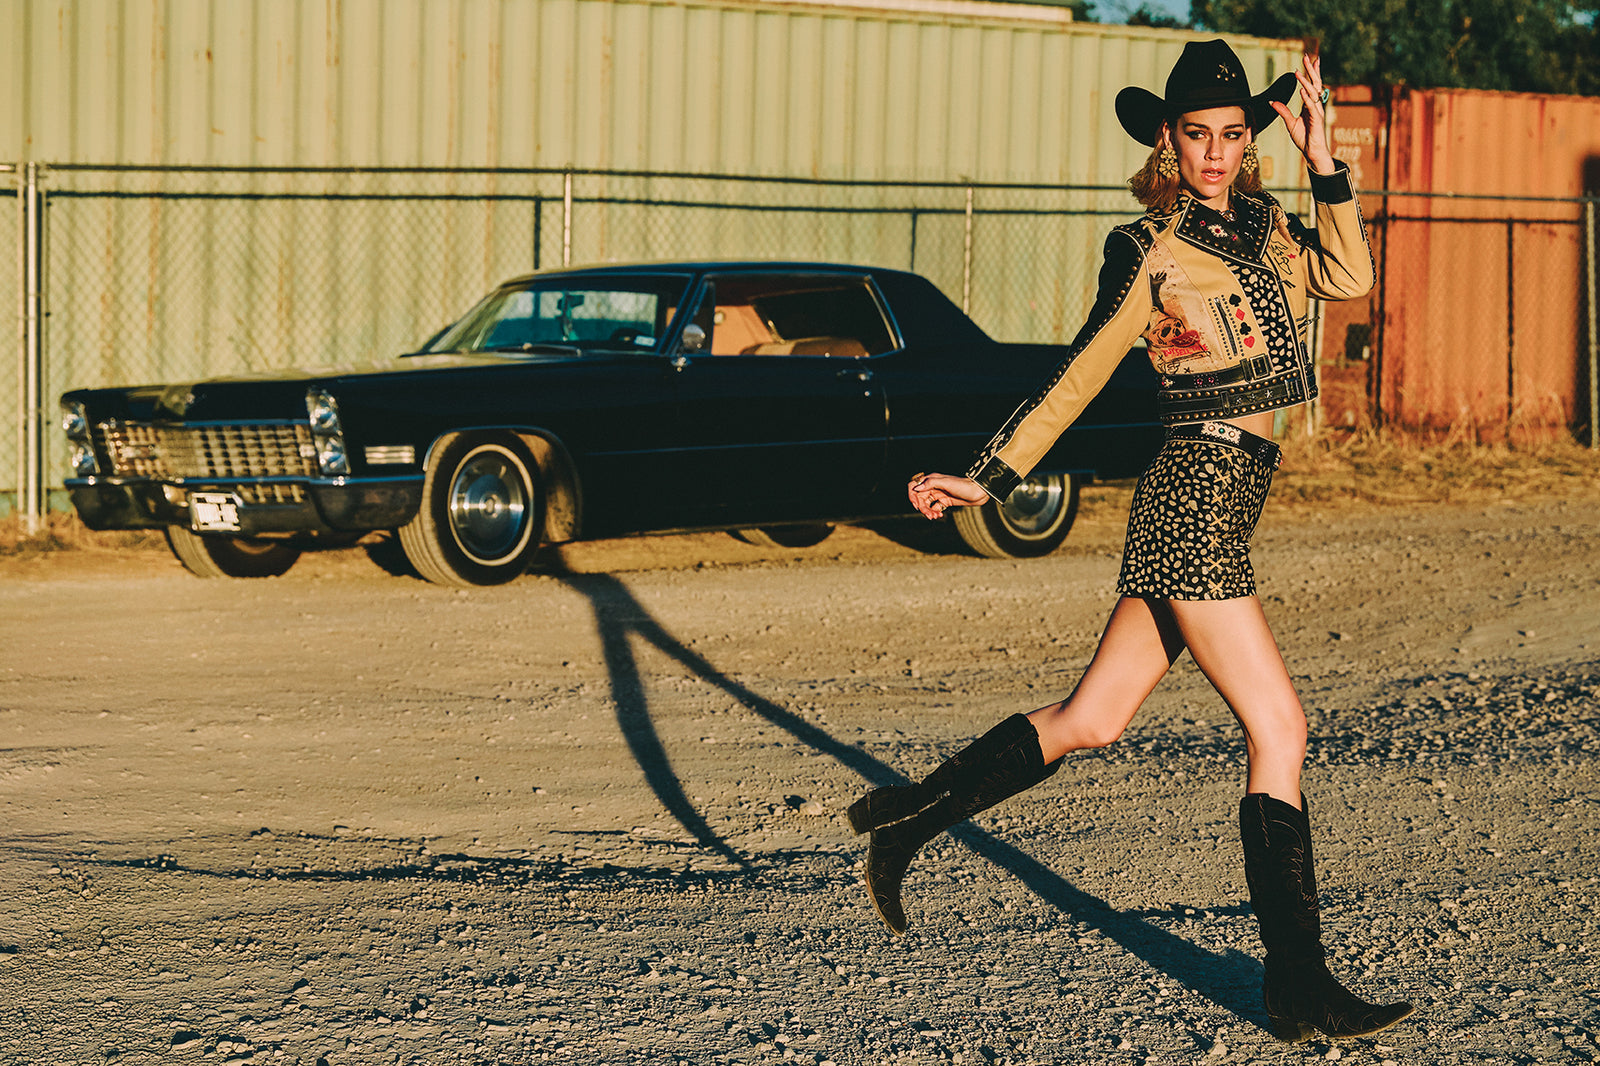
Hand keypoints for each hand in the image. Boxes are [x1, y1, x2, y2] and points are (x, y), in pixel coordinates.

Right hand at [908, 472, 988, 519]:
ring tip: (935, 516)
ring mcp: (939, 494)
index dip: (912, 496)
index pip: (914, 486)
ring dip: (928, 512)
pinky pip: (934, 508)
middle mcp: (933, 486)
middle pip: (920, 498)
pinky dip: (934, 512)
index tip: (916, 505)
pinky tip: (939, 515)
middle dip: (923, 508)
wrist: (978, 492)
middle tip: (930, 516)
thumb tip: (917, 488)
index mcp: (931, 480)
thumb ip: (931, 483)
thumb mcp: (947, 483)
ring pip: (927, 504)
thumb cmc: (963, 486)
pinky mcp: (945, 501)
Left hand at [1270, 52, 1335, 175]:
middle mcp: (1316, 105)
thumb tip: (1272, 102)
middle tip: (1308, 56)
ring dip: (1306, 81)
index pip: (1312, 85)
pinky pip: (1312, 106)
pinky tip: (1302, 90)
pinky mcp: (1317, 120)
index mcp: (1310, 104)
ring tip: (1299, 71)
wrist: (1311, 152)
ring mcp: (1317, 111)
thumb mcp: (1290, 123)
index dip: (1311, 72)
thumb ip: (1283, 111)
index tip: (1310, 59)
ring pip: (1313, 92)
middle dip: (1311, 70)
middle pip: (1315, 83)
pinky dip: (1307, 98)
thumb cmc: (1304, 138)